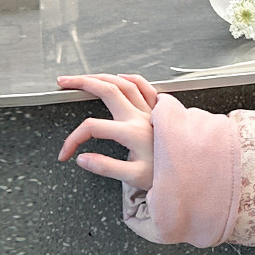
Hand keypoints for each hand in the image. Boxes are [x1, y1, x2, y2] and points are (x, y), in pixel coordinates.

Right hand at [57, 73, 157, 189]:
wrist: (191, 173)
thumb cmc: (165, 176)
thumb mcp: (134, 177)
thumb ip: (106, 167)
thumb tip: (81, 158)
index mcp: (132, 133)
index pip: (92, 127)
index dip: (73, 140)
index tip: (66, 154)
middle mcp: (141, 117)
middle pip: (108, 90)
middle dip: (82, 83)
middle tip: (63, 82)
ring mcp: (151, 111)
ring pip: (124, 83)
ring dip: (102, 76)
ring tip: (83, 77)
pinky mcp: (160, 111)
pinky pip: (146, 87)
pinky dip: (131, 79)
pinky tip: (120, 76)